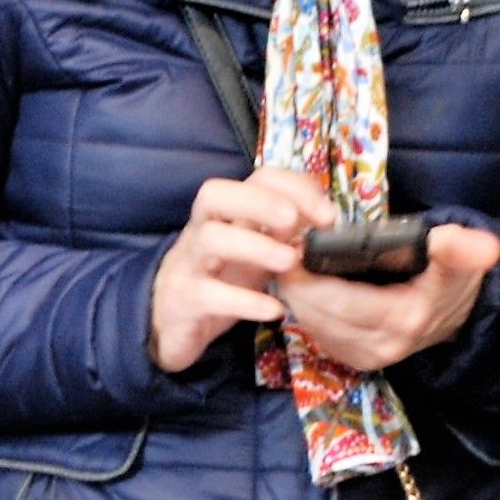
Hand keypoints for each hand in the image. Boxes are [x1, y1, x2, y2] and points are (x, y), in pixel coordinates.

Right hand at [149, 166, 326, 372]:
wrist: (171, 322)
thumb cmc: (221, 278)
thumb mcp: (256, 251)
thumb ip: (285, 232)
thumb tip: (328, 220)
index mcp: (226, 213)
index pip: (255, 178)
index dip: (293, 187)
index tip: (328, 216)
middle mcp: (202, 230)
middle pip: (214, 194)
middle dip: (260, 201)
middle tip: (296, 222)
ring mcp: (189, 264)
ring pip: (210, 238)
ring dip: (255, 246)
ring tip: (290, 262)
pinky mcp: (183, 300)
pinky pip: (208, 295)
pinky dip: (245, 301)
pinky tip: (275, 309)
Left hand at [275, 221, 499, 370]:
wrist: (458, 315)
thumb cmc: (451, 280)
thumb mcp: (460, 260)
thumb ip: (460, 250)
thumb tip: (473, 245)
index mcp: (403, 320)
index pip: (342, 303)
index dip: (311, 278)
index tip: (293, 247)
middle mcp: (381, 346)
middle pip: (319, 315)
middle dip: (296, 284)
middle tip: (282, 248)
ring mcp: (366, 357)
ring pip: (313, 324)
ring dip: (297, 295)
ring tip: (289, 261)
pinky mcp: (354, 358)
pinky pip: (318, 332)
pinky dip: (305, 308)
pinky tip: (302, 285)